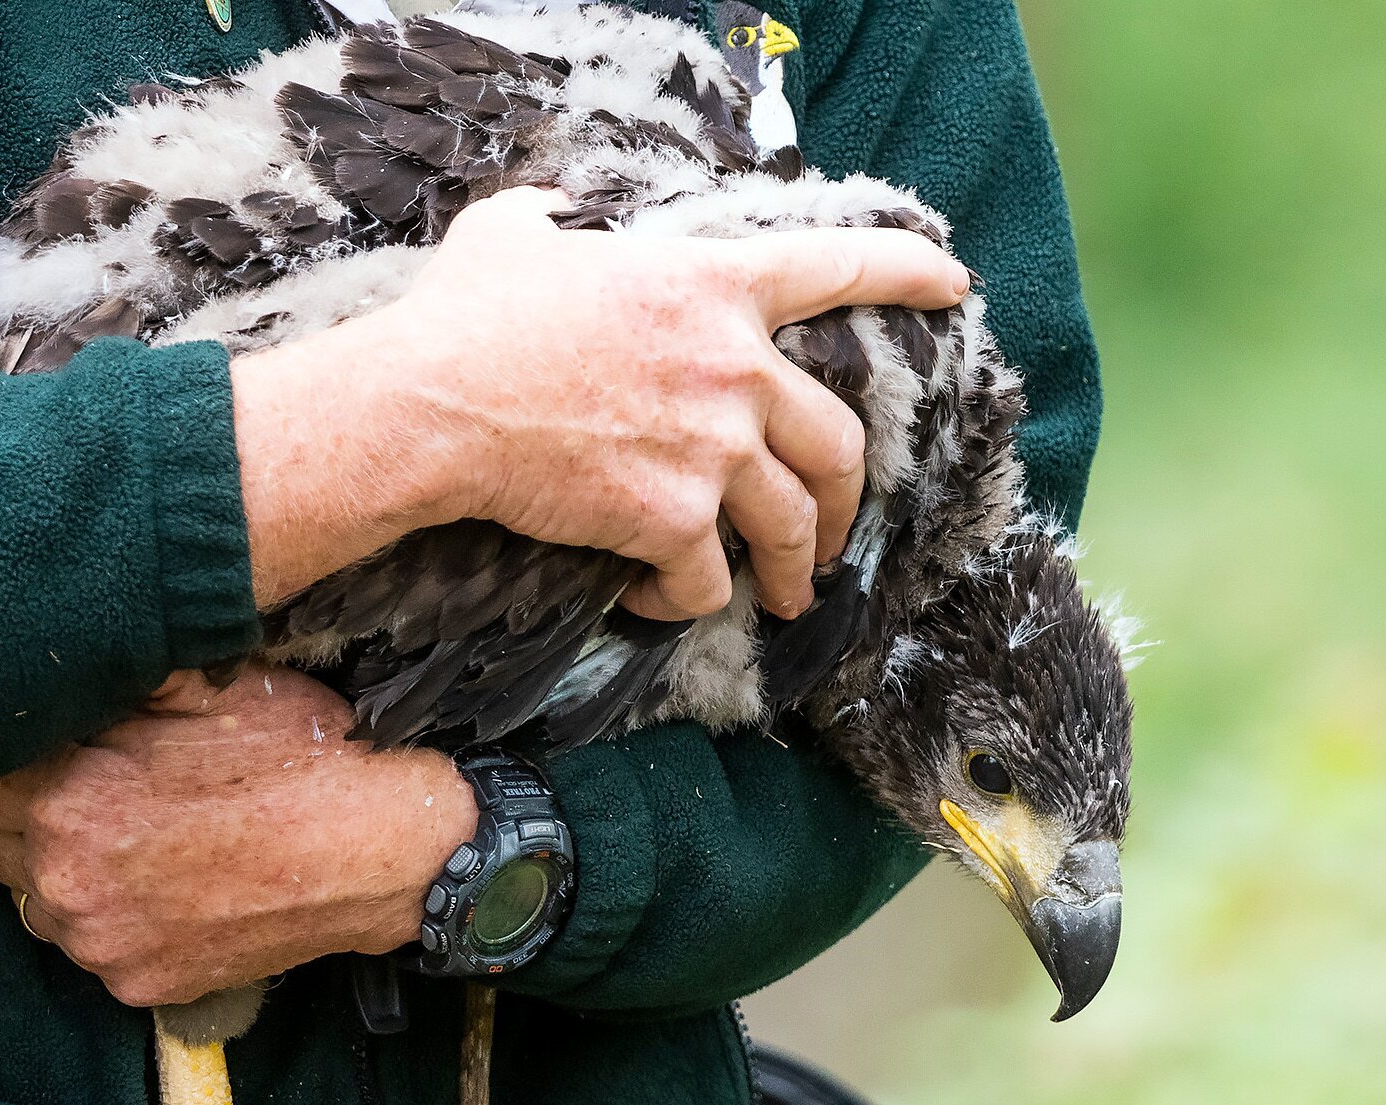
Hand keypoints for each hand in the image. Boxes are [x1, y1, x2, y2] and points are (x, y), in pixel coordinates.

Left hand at [0, 667, 477, 1006]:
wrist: (384, 852)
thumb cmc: (302, 758)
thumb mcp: (208, 685)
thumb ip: (118, 678)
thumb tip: (59, 655)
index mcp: (68, 796)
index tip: (21, 744)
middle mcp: (67, 880)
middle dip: (19, 811)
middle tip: (83, 784)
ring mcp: (102, 943)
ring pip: (34, 901)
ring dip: (60, 870)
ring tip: (131, 837)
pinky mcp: (140, 985)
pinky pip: (93, 947)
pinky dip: (114, 920)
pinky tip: (168, 885)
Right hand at [228, 186, 970, 619]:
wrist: (433, 401)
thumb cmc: (465, 316)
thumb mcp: (513, 235)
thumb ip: (553, 222)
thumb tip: (548, 220)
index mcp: (710, 285)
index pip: (834, 268)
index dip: (903, 273)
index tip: (953, 286)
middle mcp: (733, 365)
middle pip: (839, 442)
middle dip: (847, 501)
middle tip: (831, 534)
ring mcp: (713, 446)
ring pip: (791, 527)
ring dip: (791, 573)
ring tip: (780, 601)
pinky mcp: (674, 518)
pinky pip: (706, 581)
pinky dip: (685, 603)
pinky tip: (651, 603)